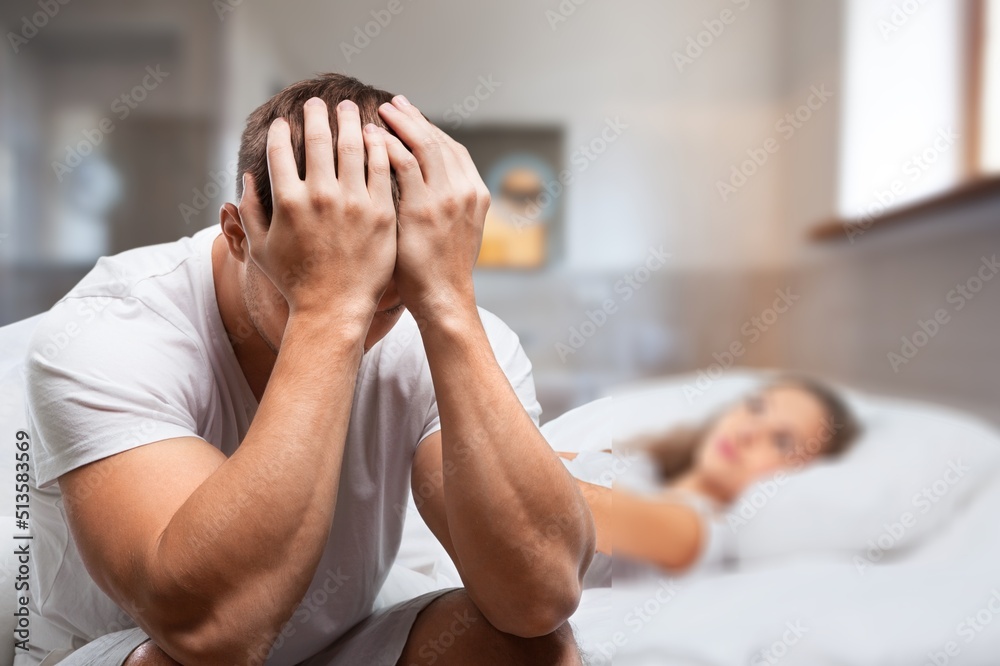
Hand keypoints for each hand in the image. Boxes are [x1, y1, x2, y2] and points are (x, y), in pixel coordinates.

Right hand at [239, 98, 396, 320]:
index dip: (282, 131)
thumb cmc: (294, 282)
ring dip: (348, 121)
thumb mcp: (260, 249)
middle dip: (317, 114)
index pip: (281, 150)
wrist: (334, 309)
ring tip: (346, 109)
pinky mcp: (382, 212)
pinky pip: (382, 168)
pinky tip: (375, 136)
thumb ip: (248, 211)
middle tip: (318, 104)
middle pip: (319, 139)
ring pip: (353, 146)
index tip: (285, 122)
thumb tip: (247, 177)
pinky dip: (378, 146)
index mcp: (288, 201)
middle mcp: (321, 197)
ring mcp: (354, 203)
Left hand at [376, 95, 489, 322]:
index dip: (430, 128)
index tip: (410, 116)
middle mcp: (465, 190)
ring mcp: (446, 198)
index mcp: (475, 193)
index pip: (452, 148)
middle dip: (413, 118)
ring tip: (379, 111)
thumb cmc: (439, 270)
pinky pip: (404, 164)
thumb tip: (421, 183)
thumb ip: (443, 203)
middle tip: (394, 102)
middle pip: (437, 140)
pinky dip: (387, 145)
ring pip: (422, 144)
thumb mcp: (452, 231)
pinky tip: (370, 136)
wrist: (443, 299)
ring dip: (399, 123)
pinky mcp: (423, 208)